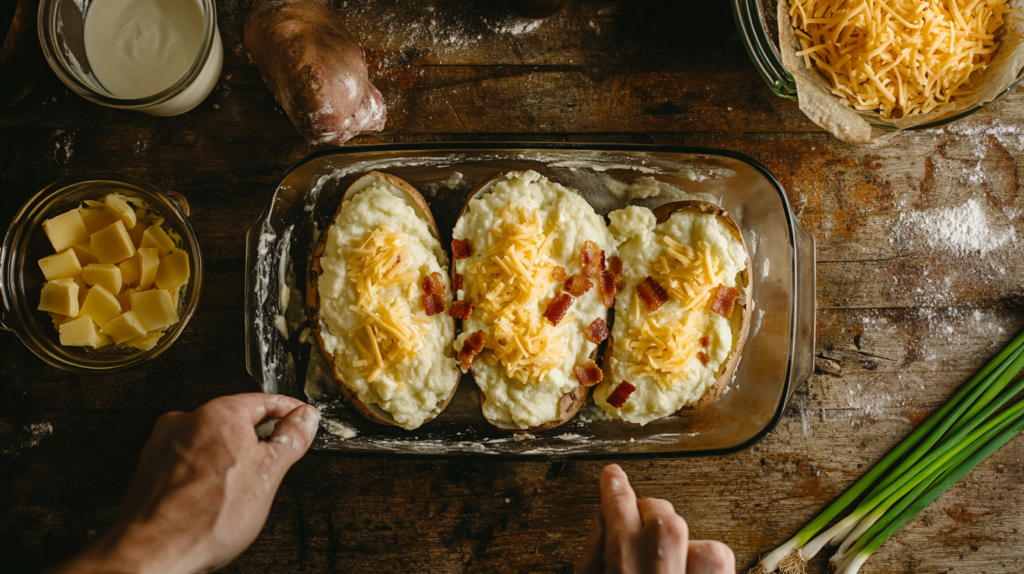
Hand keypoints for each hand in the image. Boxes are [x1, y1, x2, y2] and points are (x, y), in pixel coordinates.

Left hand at [53, 393, 319, 573]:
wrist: (153, 552)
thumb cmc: (206, 518)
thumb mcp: (267, 475)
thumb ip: (291, 439)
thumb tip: (305, 418)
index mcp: (219, 413)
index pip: (265, 400)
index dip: (289, 410)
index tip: (302, 419)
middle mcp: (187, 420)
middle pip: (235, 419)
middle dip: (258, 437)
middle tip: (276, 460)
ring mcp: (165, 444)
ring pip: (210, 441)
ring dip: (230, 456)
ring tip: (241, 488)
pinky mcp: (151, 467)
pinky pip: (189, 460)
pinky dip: (206, 471)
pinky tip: (213, 496)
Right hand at [577, 464, 734, 573]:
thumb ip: (592, 559)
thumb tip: (601, 521)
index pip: (620, 515)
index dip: (616, 490)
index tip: (613, 476)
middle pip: (666, 520)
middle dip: (652, 517)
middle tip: (639, 533)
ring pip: (707, 548)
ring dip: (688, 548)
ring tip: (670, 565)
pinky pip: (723, 568)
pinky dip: (706, 567)